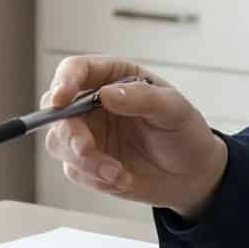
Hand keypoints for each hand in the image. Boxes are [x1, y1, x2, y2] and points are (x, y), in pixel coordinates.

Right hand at [40, 55, 229, 219]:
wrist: (191, 175)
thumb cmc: (184, 133)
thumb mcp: (174, 110)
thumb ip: (142, 98)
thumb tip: (106, 94)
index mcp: (114, 77)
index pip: (77, 69)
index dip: (64, 81)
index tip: (62, 99)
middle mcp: (93, 102)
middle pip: (57, 110)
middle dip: (69, 133)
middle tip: (88, 150)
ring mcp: (87, 133)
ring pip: (59, 142)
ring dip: (84, 161)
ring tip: (118, 173)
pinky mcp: (86, 162)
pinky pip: (74, 170)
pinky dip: (95, 178)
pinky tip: (122, 178)